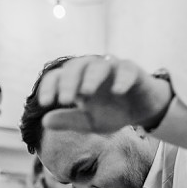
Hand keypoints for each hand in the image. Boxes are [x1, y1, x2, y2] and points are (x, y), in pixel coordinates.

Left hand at [37, 56, 172, 133]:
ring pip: (98, 65)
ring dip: (90, 78)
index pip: (57, 77)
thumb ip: (69, 120)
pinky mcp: (132, 70)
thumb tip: (44, 122)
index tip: (45, 103)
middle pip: (75, 67)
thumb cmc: (112, 112)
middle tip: (64, 100)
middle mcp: (91, 69)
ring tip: (85, 93)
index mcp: (77, 80)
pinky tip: (117, 91)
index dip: (49, 87)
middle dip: (68, 83)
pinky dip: (121, 79)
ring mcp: (112, 68)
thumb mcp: (89, 122)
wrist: (142, 110)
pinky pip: (126, 69)